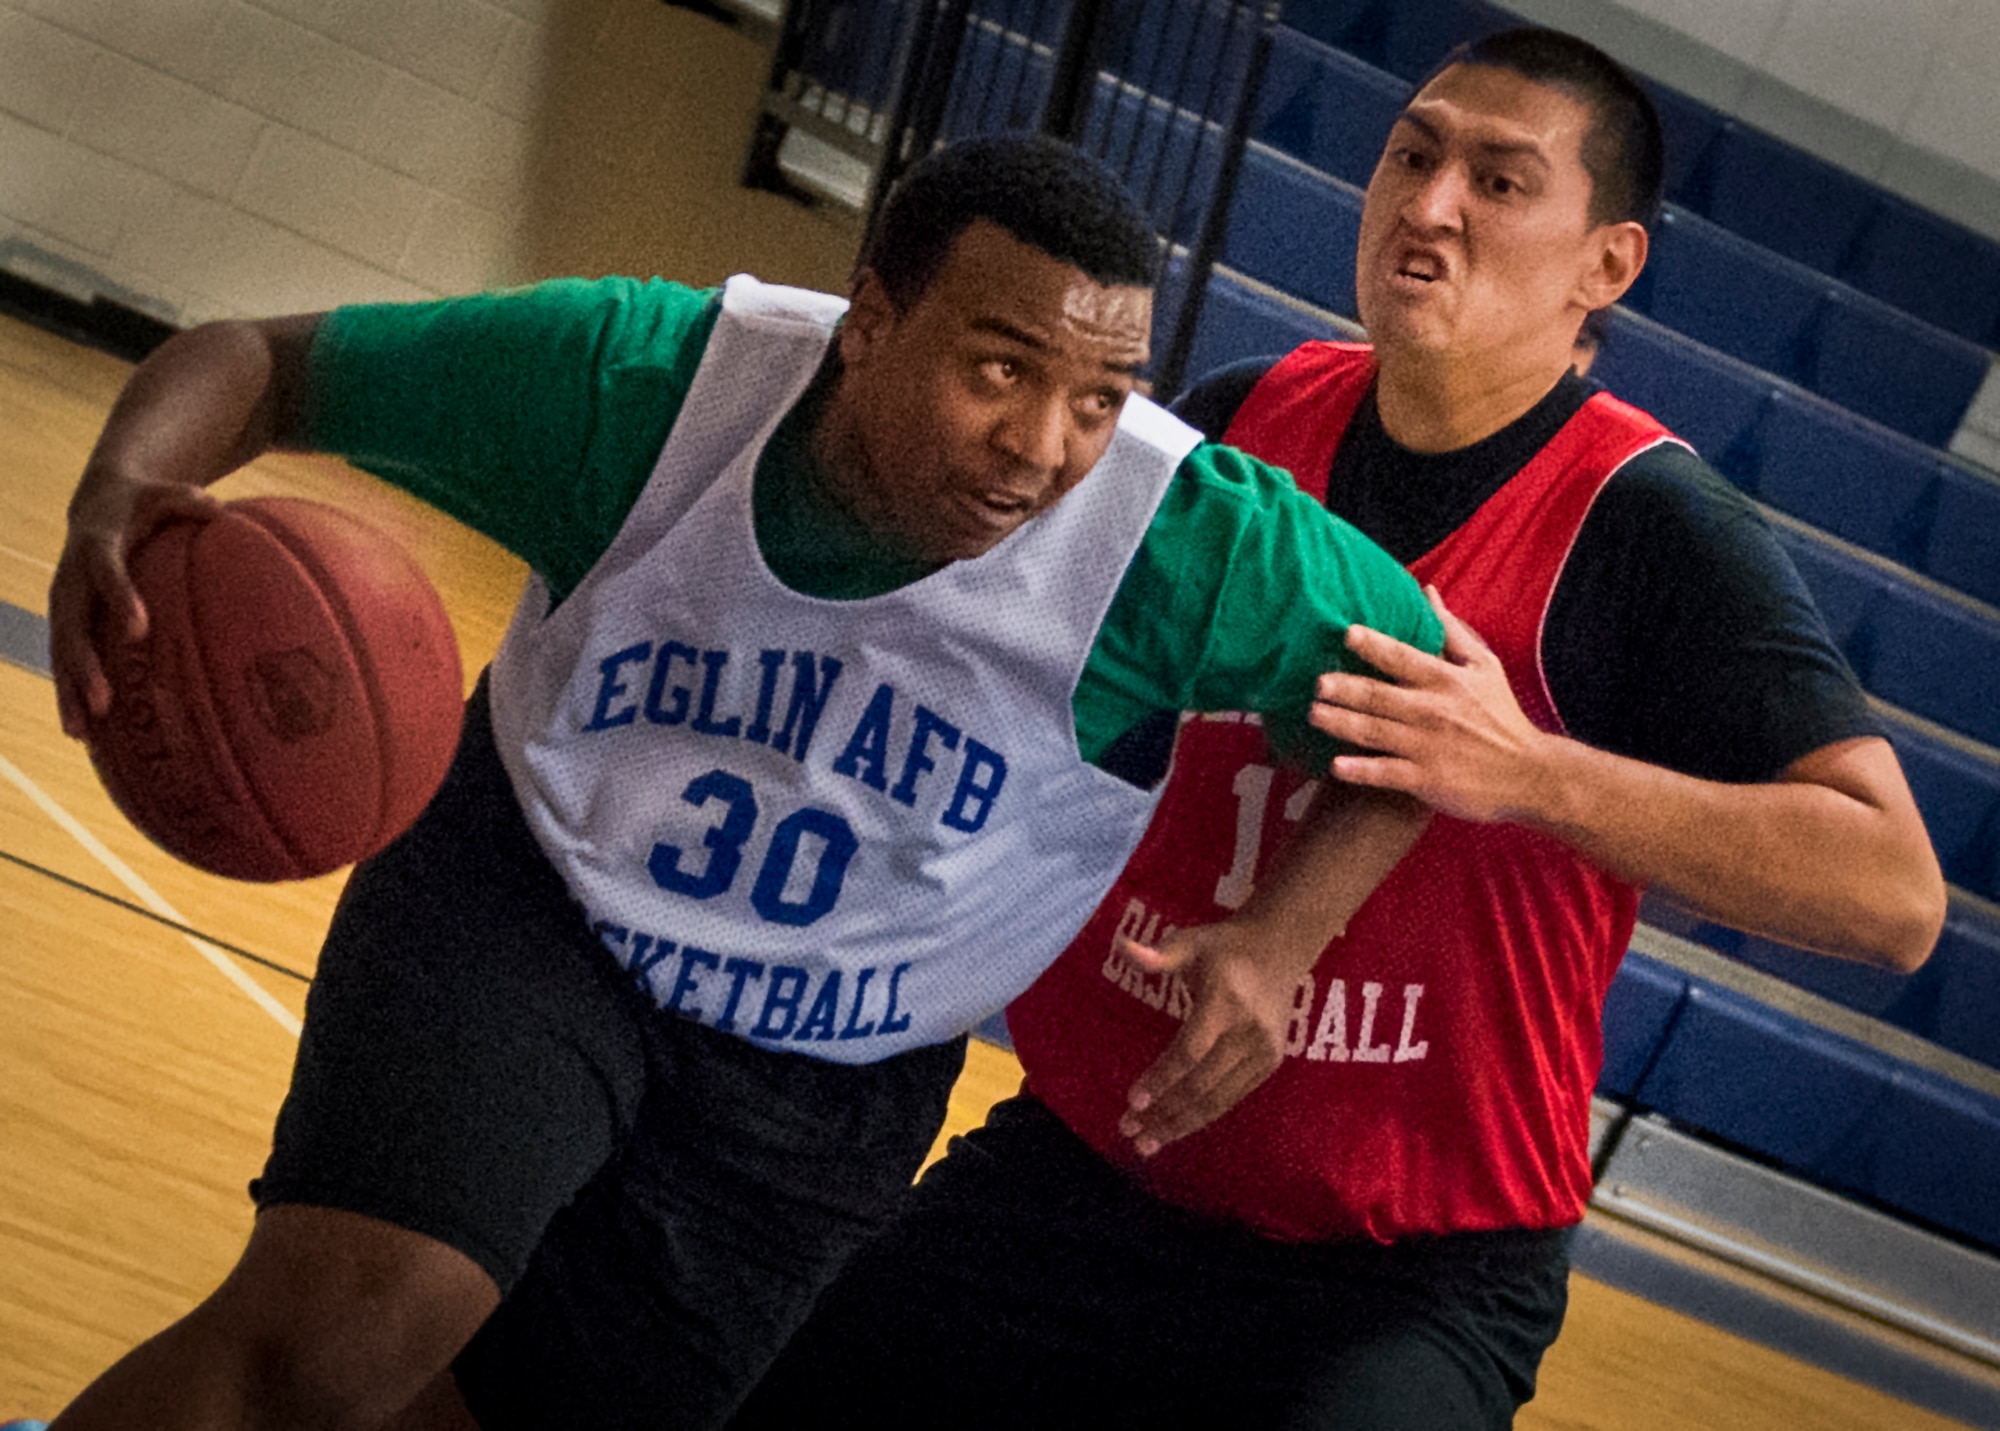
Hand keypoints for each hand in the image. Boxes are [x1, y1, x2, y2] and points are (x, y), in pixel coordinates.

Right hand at [50, 469, 221, 736]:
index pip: (105, 572)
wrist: (98, 503)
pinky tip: (83, 733)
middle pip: (71, 625)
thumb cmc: (144, 502)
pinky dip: (71, 693)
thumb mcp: (164, 493)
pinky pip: (65, 660)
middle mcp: (71, 578)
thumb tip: (217, 508)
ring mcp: (64, 603)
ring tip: (80, 732)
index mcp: (95, 546)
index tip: (139, 629)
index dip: (120, 597)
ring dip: (68, 691)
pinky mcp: (67, 621)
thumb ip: (188, 499)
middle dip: (83, 665)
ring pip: (60, 651)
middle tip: (103, 701)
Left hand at [1117, 922, 1307, 1156]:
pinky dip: (1203, 1116)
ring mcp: (1264, 1050)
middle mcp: (1249, 1030)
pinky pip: (1232, 1097)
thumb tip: (1122, 947)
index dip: (1162, 1079)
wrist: (1280, 948)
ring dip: (1180, 1124)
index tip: (1133, 1101)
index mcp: (1226, 1000)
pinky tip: (1176, 1128)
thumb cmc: (1224, 947)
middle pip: (1202, 1084)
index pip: (1191, 1050)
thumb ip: (1159, 954)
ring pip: (1218, 1099)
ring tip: (1146, 1143)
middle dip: (1164, 1112)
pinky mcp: (1270, 1063)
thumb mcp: (1191, 942)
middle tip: (1128, 1130)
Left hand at [1310, 587, 1547, 825]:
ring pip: (1376, 732)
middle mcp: (1434, 711)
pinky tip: (1335, 766)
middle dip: (1346, 688)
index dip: (1375, 645)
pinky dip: (1361, 770)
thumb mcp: (1485, 666)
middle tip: (1316, 682)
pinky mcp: (1427, 779)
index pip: (1404, 657)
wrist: (1528, 773)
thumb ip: (1452, 631)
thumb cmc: (1501, 716)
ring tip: (1314, 714)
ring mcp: (1428, 747)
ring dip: (1342, 723)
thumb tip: (1427, 592)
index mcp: (1448, 680)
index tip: (1347, 633)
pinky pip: (1387, 773)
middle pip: (1380, 696)